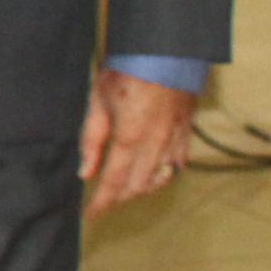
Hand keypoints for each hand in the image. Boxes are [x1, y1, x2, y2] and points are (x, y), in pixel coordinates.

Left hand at [82, 68, 199, 215]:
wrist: (165, 54)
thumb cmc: (126, 74)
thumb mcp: (97, 103)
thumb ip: (91, 140)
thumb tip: (85, 171)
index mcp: (129, 139)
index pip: (113, 182)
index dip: (101, 203)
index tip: (90, 216)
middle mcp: (155, 146)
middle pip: (137, 186)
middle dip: (118, 198)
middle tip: (103, 200)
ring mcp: (174, 140)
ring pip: (158, 179)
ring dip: (140, 189)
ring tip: (123, 189)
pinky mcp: (185, 132)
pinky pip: (177, 164)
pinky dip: (163, 175)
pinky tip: (153, 175)